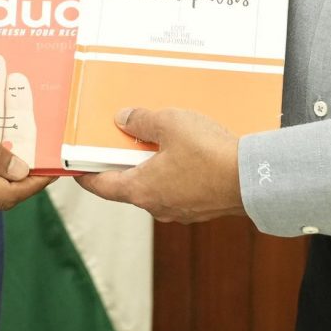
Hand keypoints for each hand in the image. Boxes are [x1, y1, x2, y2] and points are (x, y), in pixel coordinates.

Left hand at [76, 107, 245, 223]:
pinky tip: (187, 154)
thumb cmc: (209, 155)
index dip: (86, 175)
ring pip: (156, 187)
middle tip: (122, 141)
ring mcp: (180, 210)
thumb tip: (124, 119)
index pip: (101, 186)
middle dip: (124, 163)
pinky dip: (176, 173)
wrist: (253, 180)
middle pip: (129, 185)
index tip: (77, 167)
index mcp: (140, 190)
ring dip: (153, 167)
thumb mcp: (170, 123)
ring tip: (160, 142)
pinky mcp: (201, 207)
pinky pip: (179, 189)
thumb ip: (142, 120)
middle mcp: (156, 206)